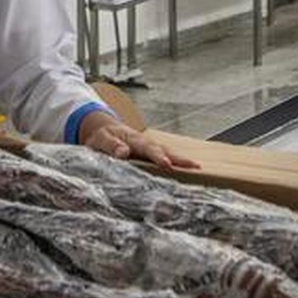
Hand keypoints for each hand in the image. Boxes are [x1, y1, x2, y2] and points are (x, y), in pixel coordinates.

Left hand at [78, 112, 198, 169]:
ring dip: (181, 160)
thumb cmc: (101, 136)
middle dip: (178, 158)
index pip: (148, 148)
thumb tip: (123, 153)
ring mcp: (148, 147)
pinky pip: (164, 156)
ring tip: (196, 167)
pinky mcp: (148, 153)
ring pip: (167, 152)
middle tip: (194, 166)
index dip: (158, 157)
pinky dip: (175, 162)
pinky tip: (186, 169)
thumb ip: (111, 146)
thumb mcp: (100, 140)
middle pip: (164, 149)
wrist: (102, 129)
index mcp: (133, 139)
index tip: (167, 165)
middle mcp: (144, 141)